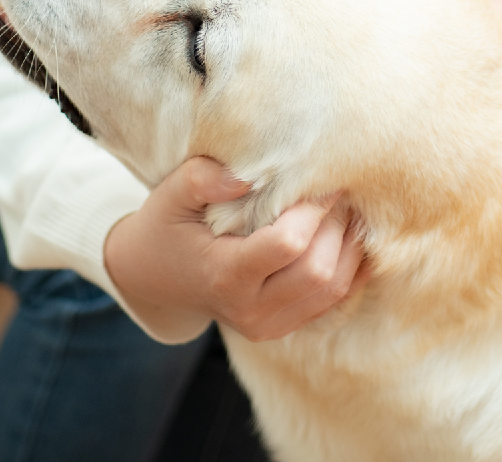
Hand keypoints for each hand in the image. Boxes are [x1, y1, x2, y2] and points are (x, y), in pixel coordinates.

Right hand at [103, 156, 366, 343]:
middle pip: (319, 272)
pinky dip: (350, 266)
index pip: (288, 245)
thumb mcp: (170, 194)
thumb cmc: (165, 226)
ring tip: (345, 208)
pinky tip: (347, 234)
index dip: (313, 209)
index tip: (321, 178)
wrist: (152, 275)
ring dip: (350, 245)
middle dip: (337, 226)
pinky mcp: (284, 326)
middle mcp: (250, 309)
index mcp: (224, 276)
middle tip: (338, 189)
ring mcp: (269, 325)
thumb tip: (249, 176)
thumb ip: (202, 178)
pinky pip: (335, 300)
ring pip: (335, 289)